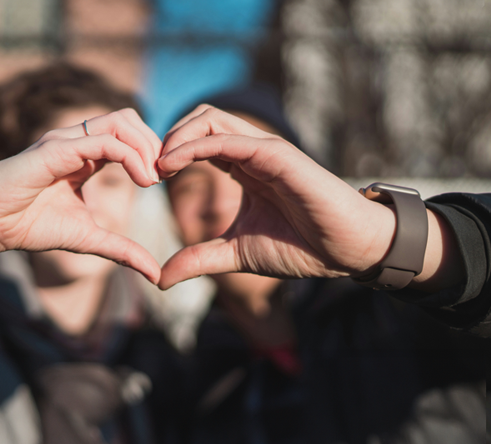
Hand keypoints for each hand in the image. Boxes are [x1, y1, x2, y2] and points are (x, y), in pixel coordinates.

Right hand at [0, 108, 161, 282]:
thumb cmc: (30, 226)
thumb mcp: (89, 240)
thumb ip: (122, 251)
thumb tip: (155, 275)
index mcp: (85, 156)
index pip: (129, 136)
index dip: (152, 153)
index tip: (164, 181)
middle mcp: (76, 142)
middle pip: (129, 119)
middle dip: (154, 144)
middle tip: (164, 176)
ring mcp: (64, 142)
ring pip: (119, 122)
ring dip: (145, 146)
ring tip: (153, 178)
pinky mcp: (54, 150)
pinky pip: (100, 141)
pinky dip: (129, 156)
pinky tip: (142, 181)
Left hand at [156, 106, 399, 288]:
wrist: (343, 252)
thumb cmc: (299, 248)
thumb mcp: (235, 254)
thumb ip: (198, 259)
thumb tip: (160, 279)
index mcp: (243, 168)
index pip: (198, 141)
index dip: (168, 154)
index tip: (147, 180)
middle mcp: (251, 152)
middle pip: (200, 119)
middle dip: (167, 137)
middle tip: (147, 170)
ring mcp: (265, 150)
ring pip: (211, 118)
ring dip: (176, 136)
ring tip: (157, 166)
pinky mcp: (277, 155)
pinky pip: (229, 139)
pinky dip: (196, 145)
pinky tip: (173, 164)